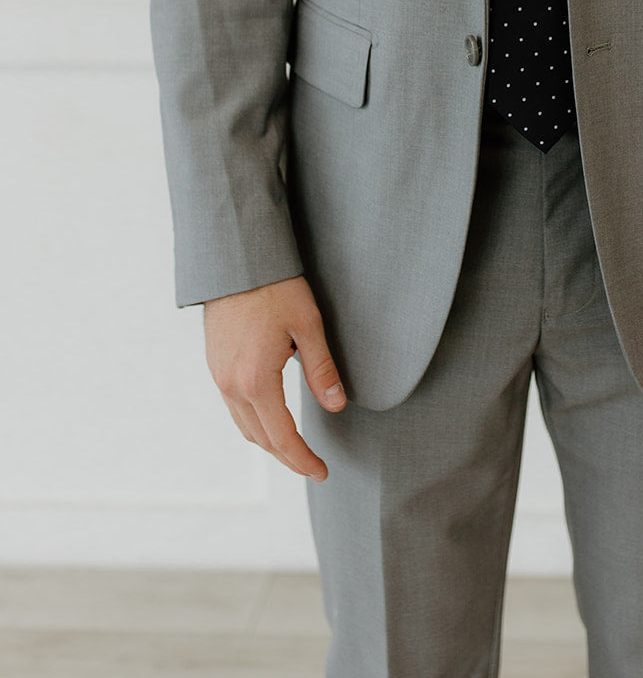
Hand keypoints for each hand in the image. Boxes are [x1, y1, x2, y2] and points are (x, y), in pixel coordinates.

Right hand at [204, 275, 346, 480]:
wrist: (234, 261)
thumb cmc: (275, 288)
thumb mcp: (308, 325)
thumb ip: (322, 370)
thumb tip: (336, 406)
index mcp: (256, 381)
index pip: (282, 437)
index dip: (303, 460)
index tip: (322, 472)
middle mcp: (231, 385)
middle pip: (260, 439)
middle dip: (287, 457)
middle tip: (313, 465)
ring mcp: (219, 376)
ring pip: (244, 425)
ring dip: (268, 442)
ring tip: (294, 447)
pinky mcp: (215, 364)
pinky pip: (234, 408)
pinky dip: (254, 422)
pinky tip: (270, 416)